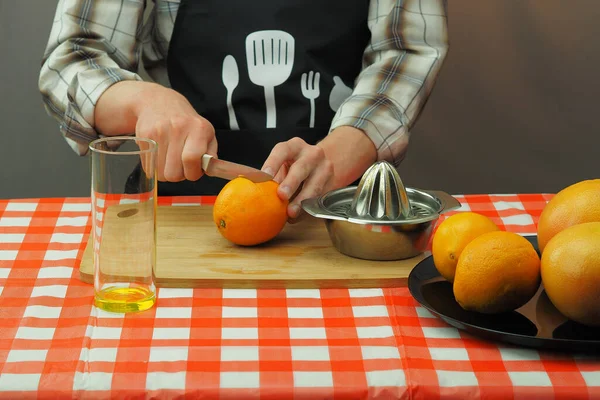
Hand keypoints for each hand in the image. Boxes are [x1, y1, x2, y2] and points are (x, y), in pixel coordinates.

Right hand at [96, 81, 216, 181]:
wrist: (159, 102)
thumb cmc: (187, 123)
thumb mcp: (206, 133)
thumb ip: (211, 153)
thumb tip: (209, 170)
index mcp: (199, 128)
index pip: (192, 159)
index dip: (192, 172)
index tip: (193, 171)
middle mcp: (179, 127)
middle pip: (174, 172)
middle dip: (179, 175)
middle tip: (181, 165)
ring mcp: (160, 131)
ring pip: (160, 173)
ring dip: (166, 172)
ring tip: (170, 159)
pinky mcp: (145, 135)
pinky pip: (149, 165)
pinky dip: (155, 166)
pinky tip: (160, 154)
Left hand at [261, 137, 333, 219]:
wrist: (320, 164)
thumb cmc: (294, 165)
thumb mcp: (284, 163)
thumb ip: (271, 175)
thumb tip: (249, 188)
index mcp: (294, 146)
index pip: (282, 150)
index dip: (273, 162)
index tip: (265, 176)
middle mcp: (311, 153)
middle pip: (301, 168)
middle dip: (291, 182)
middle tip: (282, 195)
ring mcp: (324, 167)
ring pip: (314, 184)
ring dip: (301, 200)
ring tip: (291, 213)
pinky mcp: (332, 182)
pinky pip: (319, 197)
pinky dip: (308, 208)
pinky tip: (298, 215)